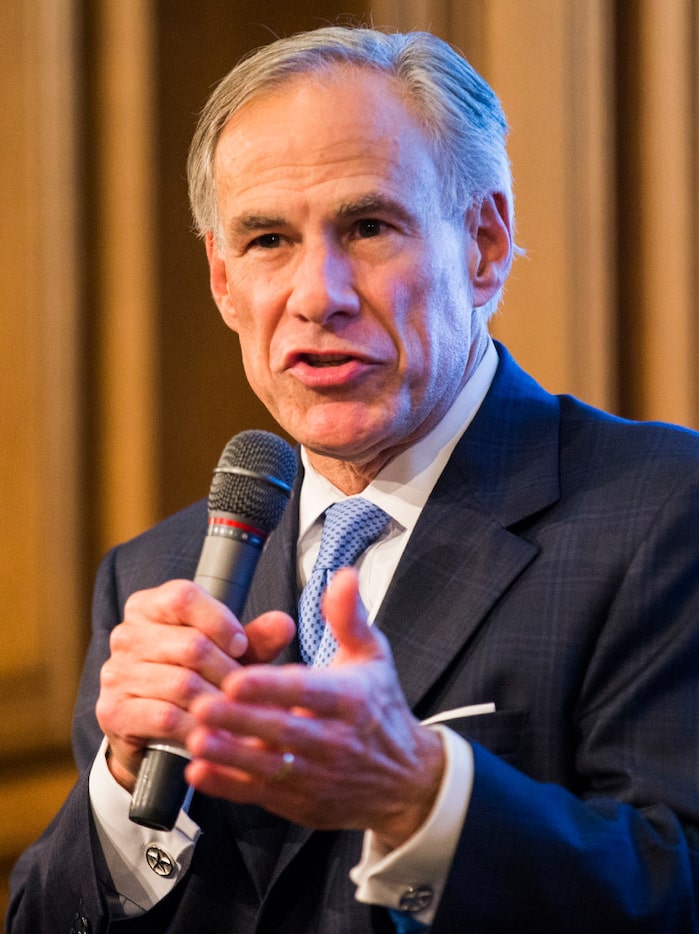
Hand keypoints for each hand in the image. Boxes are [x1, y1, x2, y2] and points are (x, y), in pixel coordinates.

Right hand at [96, 580, 294, 790]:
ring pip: (181, 682)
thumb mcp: (229, 655)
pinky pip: (164, 715)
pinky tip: (215, 732)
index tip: (242, 644)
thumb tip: (284, 624)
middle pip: (190, 644)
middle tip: (249, 692)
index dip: (219, 620)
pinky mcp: (113, 710)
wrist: (156, 734)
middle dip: (228, 671)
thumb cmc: (197, 680)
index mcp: (150, 606)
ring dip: (218, 701)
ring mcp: (116, 673)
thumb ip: (255, 638)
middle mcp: (128, 635)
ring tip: (239, 714)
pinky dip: (197, 726)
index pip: (183, 597)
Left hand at [186, 569, 444, 849]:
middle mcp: (335, 741)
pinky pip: (261, 796)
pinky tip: (200, 773)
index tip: (238, 680)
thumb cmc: (380, 709)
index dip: (272, 687)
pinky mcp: (301, 803)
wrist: (405, 780)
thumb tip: (342, 575)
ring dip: (230, 755)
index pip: (308, 692)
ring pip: (269, 767)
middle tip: (202, 705)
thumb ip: (349, 616)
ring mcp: (317, 776)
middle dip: (240, 720)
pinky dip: (230, 787)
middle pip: (283, 731)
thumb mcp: (373, 656)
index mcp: (350, 700)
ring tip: (195, 739)